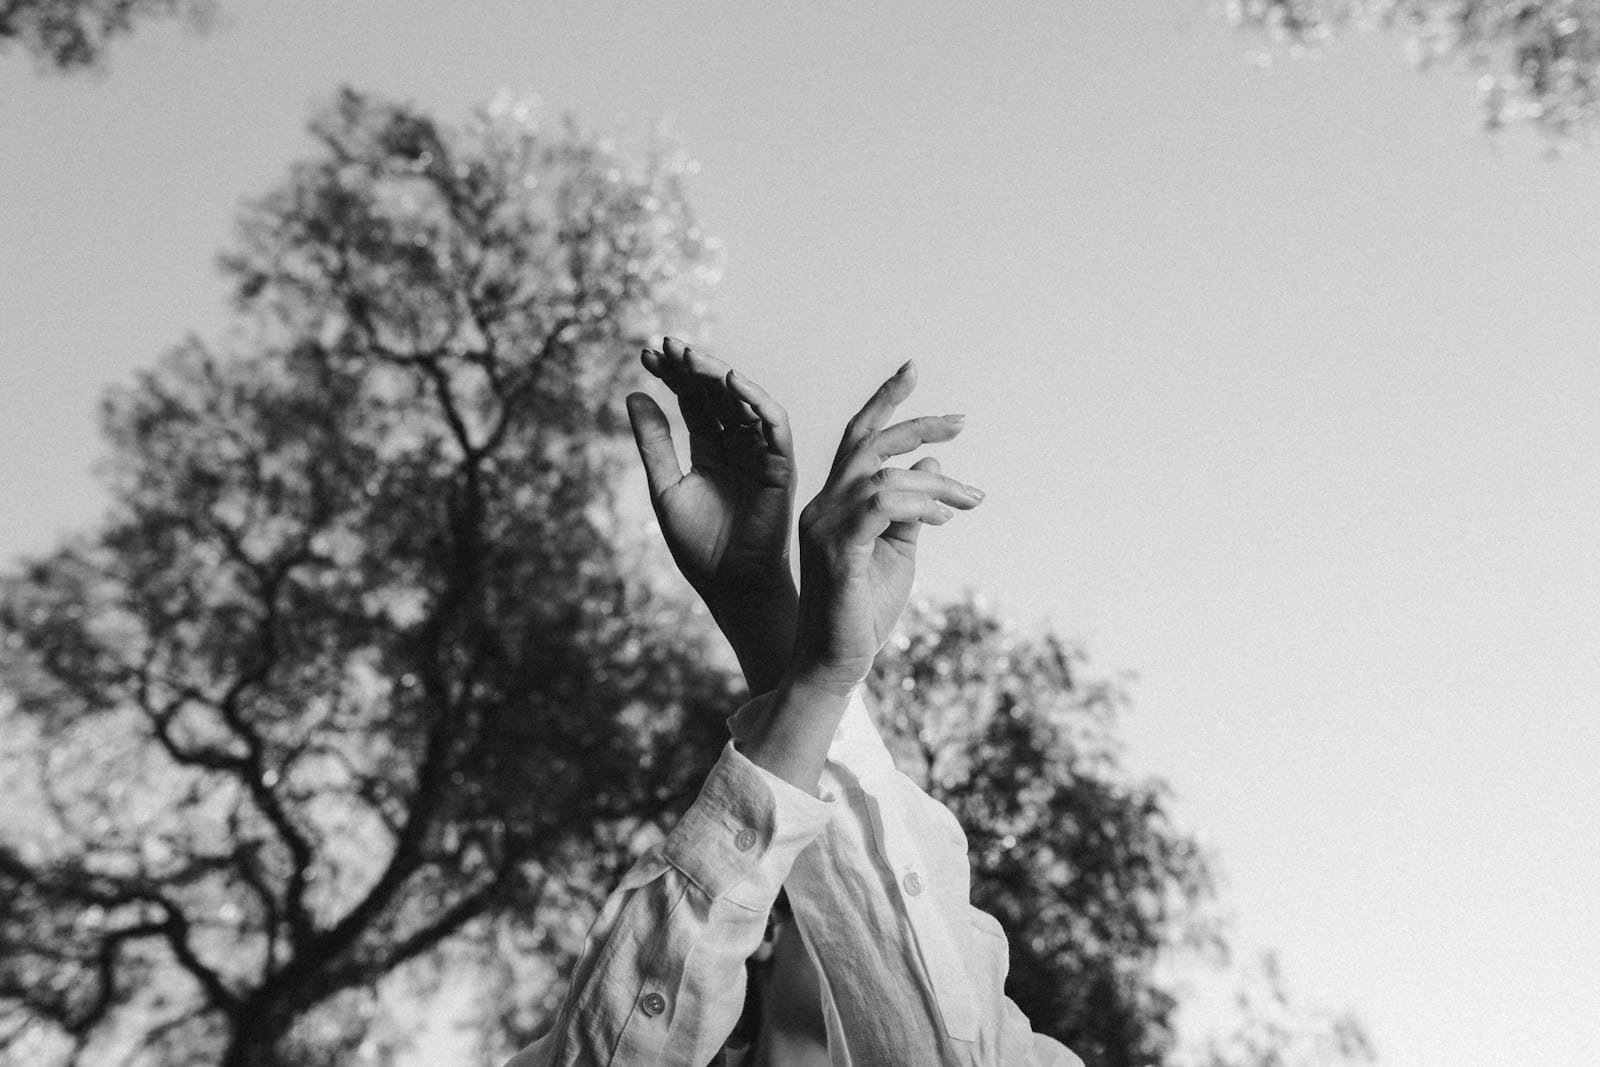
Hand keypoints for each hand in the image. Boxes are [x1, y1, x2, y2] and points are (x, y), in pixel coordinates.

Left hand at [625, 338, 798, 692]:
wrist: (730, 585)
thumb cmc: (699, 545)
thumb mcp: (665, 486)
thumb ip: (654, 442)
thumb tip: (634, 394)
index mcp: (711, 450)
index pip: (693, 402)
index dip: (672, 376)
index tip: (646, 353)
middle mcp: (738, 446)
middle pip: (716, 395)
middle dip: (691, 367)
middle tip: (664, 344)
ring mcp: (761, 453)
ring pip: (742, 402)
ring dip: (717, 375)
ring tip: (687, 355)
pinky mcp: (781, 465)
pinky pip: (773, 425)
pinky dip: (755, 400)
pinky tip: (730, 380)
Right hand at [788, 360, 983, 695]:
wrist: (835, 667)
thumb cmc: (862, 615)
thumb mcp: (897, 553)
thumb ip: (912, 509)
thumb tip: (933, 464)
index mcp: (833, 504)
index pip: (858, 441)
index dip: (885, 403)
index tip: (914, 371)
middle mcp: (821, 506)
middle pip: (866, 443)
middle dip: (914, 422)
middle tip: (962, 421)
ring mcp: (824, 526)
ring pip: (881, 475)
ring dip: (936, 484)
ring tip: (972, 500)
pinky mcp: (837, 549)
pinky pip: (880, 506)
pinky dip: (919, 504)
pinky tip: (946, 517)